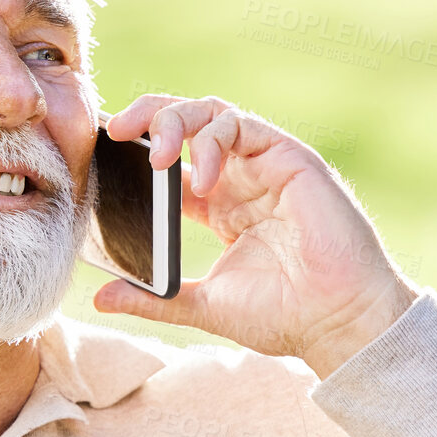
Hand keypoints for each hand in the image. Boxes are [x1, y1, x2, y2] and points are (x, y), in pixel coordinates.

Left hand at [95, 95, 419, 378]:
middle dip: (148, 117)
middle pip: (186, 124)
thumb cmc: (283, 316)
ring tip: (156, 156)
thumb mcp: (203, 305)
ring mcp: (265, 166)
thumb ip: (154, 298)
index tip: (100, 151)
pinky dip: (215, 142)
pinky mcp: (289, 158)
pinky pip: (242, 125)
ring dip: (175, 122)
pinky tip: (202, 179)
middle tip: (115, 129)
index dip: (135, 150)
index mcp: (220, 207)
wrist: (336, 322)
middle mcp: (240, 179)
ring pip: (211, 113)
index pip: (170, 163)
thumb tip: (100, 299)